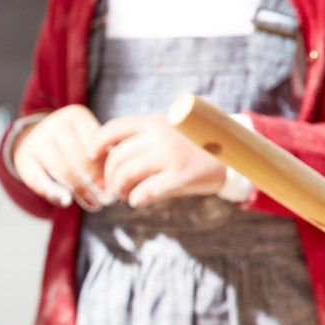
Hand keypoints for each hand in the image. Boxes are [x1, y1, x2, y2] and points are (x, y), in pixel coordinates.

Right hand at [12, 104, 109, 209]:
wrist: (32, 135)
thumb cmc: (71, 141)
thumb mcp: (87, 137)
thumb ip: (101, 155)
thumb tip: (114, 184)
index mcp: (76, 115)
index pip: (96, 144)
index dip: (107, 168)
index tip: (115, 186)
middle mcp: (54, 124)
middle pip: (80, 158)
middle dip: (96, 182)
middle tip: (107, 200)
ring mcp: (37, 140)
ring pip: (63, 170)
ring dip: (80, 190)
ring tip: (93, 204)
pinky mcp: (22, 157)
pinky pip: (38, 179)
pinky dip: (52, 193)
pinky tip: (65, 202)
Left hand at [90, 114, 225, 208]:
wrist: (232, 155)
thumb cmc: (192, 145)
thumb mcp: (168, 129)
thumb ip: (141, 137)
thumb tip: (106, 155)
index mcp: (153, 122)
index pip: (113, 129)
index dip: (97, 143)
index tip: (92, 156)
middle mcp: (159, 136)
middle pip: (116, 158)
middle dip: (110, 176)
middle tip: (115, 187)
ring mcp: (169, 155)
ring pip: (126, 175)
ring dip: (120, 189)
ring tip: (125, 195)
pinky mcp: (180, 175)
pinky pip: (146, 191)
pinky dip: (136, 199)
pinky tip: (137, 201)